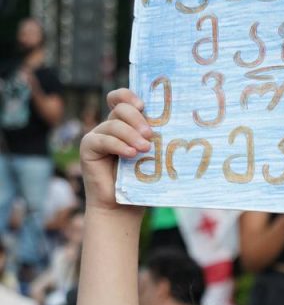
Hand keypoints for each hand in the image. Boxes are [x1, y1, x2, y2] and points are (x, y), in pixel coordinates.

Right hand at [80, 88, 151, 209]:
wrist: (122, 208)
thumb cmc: (139, 183)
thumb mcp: (151, 158)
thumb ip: (154, 140)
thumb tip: (174, 125)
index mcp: (125, 125)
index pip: (122, 99)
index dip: (129, 96)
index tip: (143, 105)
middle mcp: (109, 127)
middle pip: (120, 109)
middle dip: (137, 118)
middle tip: (150, 135)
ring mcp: (97, 136)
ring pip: (113, 124)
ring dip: (131, 135)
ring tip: (144, 149)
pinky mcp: (88, 148)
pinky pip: (103, 140)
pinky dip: (118, 145)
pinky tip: (131, 154)